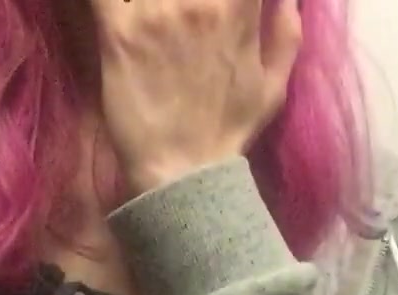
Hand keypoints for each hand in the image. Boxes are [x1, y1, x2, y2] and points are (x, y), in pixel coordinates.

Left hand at [90, 0, 302, 193]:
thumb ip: (286, 33)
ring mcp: (155, 15)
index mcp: (238, 10)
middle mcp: (199, 3)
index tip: (215, 1)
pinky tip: (112, 8)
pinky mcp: (118, 33)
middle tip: (174, 10)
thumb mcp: (274, 86)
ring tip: (143, 10)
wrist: (182, 174)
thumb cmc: (227, 131)